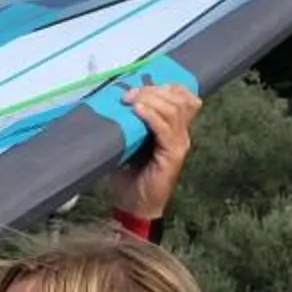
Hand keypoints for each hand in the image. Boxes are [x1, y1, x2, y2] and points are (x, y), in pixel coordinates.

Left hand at [109, 79, 199, 223]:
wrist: (133, 206)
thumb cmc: (129, 176)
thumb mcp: (127, 143)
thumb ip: (127, 124)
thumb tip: (110, 102)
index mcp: (173, 128)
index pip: (182, 95)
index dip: (163, 85)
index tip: (137, 85)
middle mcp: (181, 133)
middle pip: (179, 98)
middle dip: (153, 90)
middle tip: (128, 93)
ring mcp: (179, 144)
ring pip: (175, 109)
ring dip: (151, 99)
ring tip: (131, 100)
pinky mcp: (172, 156)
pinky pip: (165, 129)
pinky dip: (151, 116)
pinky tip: (137, 110)